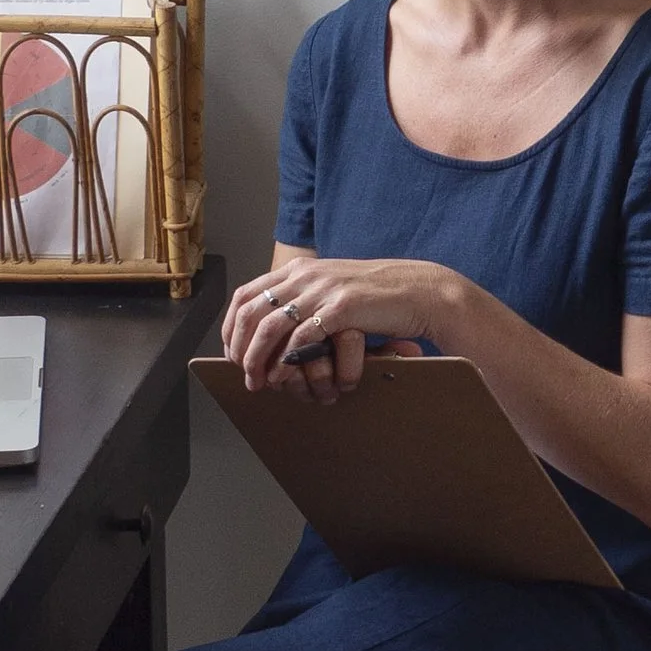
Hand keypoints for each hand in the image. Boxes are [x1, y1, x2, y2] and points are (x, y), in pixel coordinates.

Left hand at [221, 257, 461, 400]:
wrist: (418, 291)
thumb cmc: (377, 296)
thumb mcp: (332, 288)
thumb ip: (305, 298)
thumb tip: (276, 323)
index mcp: (299, 269)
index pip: (245, 295)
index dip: (231, 326)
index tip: (231, 352)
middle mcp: (305, 275)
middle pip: (250, 312)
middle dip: (240, 347)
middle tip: (242, 373)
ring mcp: (322, 290)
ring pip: (269, 327)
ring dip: (257, 359)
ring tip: (258, 381)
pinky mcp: (341, 308)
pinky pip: (302, 338)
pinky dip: (286, 360)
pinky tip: (283, 376)